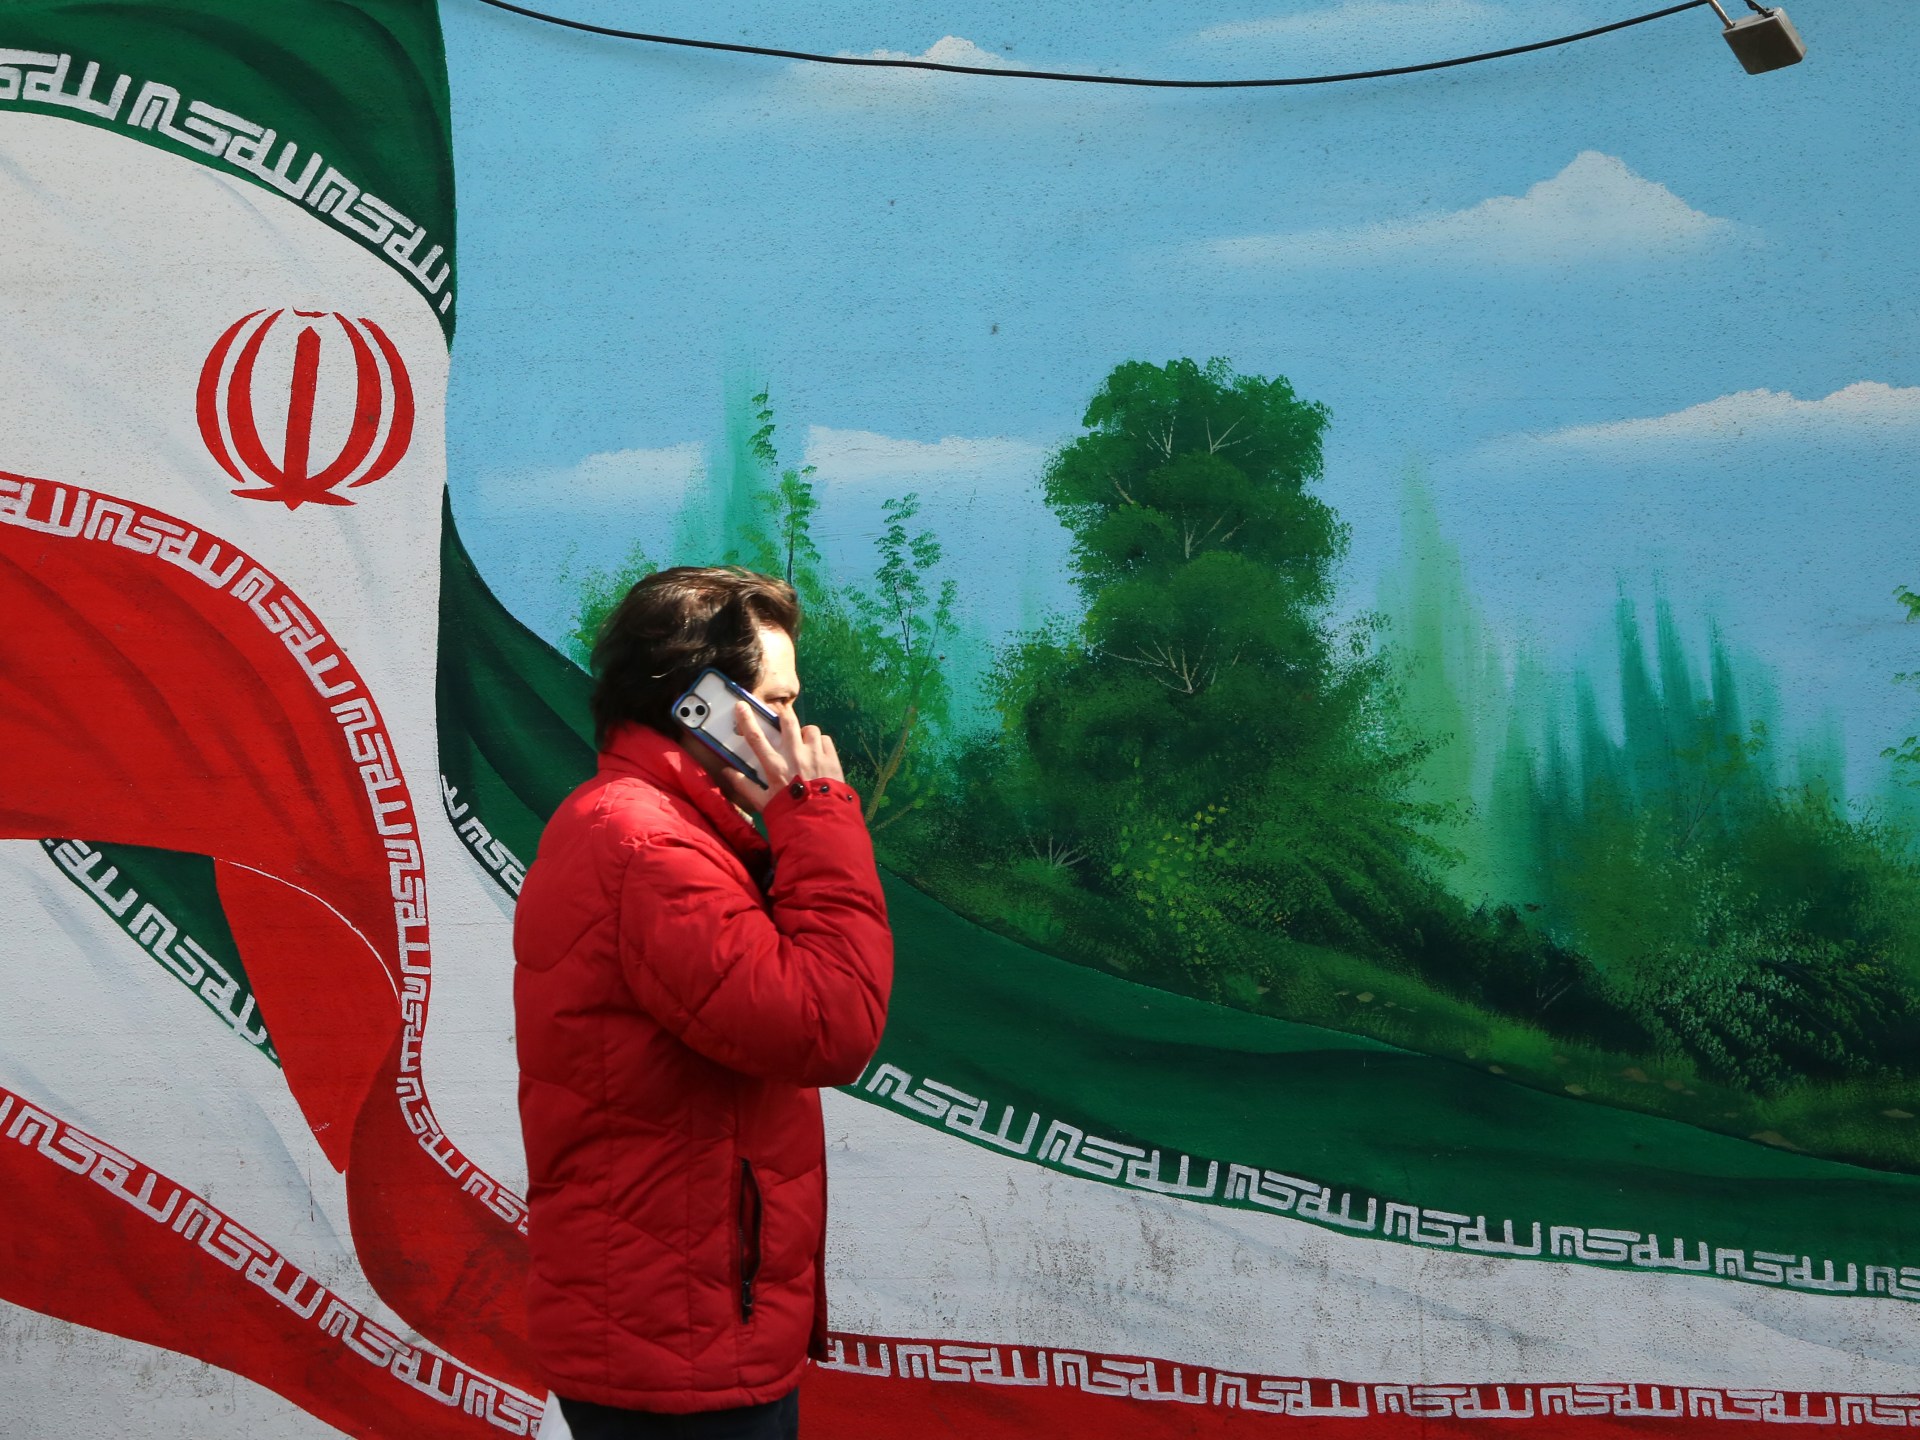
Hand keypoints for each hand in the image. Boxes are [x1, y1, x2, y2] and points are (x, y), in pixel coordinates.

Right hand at [716, 700, 843, 812]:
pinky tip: (819, 753)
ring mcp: (815, 755)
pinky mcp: (832, 759)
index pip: (756, 738)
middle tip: (782, 717)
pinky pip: (825, 740)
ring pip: (810, 729)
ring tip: (804, 743)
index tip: (741, 706)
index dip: (746, 720)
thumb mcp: (763, 803)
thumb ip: (745, 786)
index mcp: (775, 766)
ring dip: (805, 734)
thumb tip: (728, 772)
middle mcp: (794, 755)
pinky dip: (821, 744)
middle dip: (783, 715)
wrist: (820, 823)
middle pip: (788, 723)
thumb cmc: (789, 813)